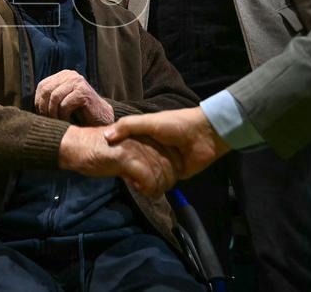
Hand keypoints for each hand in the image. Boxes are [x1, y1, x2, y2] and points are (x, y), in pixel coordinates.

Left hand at [35, 70, 113, 125]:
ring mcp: (78, 82)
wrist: (100, 120)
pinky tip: (69, 120)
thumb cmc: (79, 114)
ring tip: (59, 121)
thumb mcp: (61, 102)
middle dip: (45, 108)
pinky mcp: (83, 92)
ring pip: (54, 97)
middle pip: (46, 90)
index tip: (43, 115)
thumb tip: (27, 105)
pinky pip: (65, 104)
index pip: (42, 86)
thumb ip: (48, 98)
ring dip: (54, 113)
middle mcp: (70, 75)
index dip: (39, 102)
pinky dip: (64, 115)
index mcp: (63, 75)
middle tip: (50, 120)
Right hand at [58, 125, 176, 191]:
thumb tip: (152, 175)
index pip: (170, 155)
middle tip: (156, 190)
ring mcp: (135, 147)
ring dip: (157, 187)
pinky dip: (147, 188)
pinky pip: (147, 178)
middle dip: (166, 182)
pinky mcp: (126, 157)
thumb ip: (138, 158)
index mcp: (144, 136)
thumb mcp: (122, 150)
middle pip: (168, 165)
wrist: (75, 145)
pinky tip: (139, 189)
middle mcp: (143, 139)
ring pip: (160, 172)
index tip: (161, 182)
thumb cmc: (96, 149)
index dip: (170, 172)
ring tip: (149, 192)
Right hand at [103, 107, 230, 196]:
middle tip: (123, 174)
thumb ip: (127, 126)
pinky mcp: (175, 175)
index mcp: (147, 137)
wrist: (204, 135)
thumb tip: (106, 138)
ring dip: (142, 181)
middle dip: (129, 171)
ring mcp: (164, 163)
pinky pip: (161, 184)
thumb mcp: (148, 122)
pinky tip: (144, 187)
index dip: (119, 156)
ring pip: (148, 176)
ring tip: (134, 181)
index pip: (127, 149)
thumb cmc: (175, 124)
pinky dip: (153, 187)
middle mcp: (154, 151)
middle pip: (137, 165)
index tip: (111, 161)